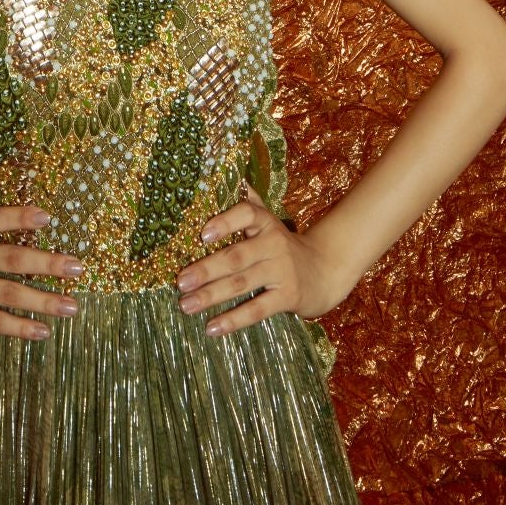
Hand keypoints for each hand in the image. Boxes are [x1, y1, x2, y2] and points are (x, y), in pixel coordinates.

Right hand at [0, 203, 83, 338]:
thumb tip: (44, 220)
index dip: (17, 217)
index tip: (47, 217)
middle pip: (9, 258)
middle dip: (46, 263)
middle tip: (77, 268)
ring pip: (7, 293)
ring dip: (42, 301)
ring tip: (71, 307)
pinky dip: (20, 327)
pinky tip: (43, 331)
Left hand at [175, 183, 354, 336]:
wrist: (325, 271)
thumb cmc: (285, 246)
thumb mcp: (270, 223)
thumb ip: (251, 204)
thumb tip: (231, 177)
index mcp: (266, 223)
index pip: (247, 214)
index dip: (225, 222)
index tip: (202, 234)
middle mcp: (274, 244)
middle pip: (236, 256)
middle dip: (205, 269)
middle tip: (180, 281)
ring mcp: (282, 271)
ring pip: (242, 283)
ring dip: (211, 295)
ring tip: (185, 305)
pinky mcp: (288, 297)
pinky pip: (257, 309)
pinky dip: (234, 319)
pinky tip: (212, 328)